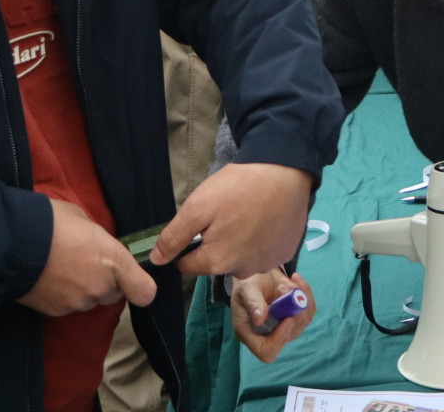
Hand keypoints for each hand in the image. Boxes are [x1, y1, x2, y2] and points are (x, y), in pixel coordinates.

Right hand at [17, 198, 156, 316]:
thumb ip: (100, 240)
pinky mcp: (55, 311)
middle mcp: (101, 287)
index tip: (132, 278)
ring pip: (89, 300)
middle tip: (85, 262)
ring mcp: (77, 302)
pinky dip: (61, 295)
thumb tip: (98, 246)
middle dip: (104, 282)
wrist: (12, 244)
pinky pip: (67, 305)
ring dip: (82, 289)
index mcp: (114, 261)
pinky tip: (48, 277)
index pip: (145, 291)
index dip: (140, 286)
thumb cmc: (52, 222)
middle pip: (113, 294)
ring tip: (62, 267)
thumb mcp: (85, 221)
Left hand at [151, 161, 311, 278]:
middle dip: (216, 244)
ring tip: (248, 215)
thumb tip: (157, 260)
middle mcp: (242, 271)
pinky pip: (265, 253)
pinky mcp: (285, 252)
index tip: (202, 223)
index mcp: (217, 262)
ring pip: (242, 259)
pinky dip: (262, 240)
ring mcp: (267, 263)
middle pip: (217, 262)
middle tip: (227, 214)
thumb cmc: (238, 187)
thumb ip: (174, 236)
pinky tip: (265, 219)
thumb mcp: (197, 207)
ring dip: (240, 244)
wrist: (286, 172)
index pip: (188, 265)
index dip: (188, 245)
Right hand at [230, 269, 316, 362]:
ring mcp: (284, 327)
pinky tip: (294, 279)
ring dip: (300, 298)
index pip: (267, 351)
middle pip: (289, 335)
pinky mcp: (296, 316)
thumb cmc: (246, 282)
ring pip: (303, 321)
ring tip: (286, 281)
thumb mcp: (246, 289)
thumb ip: (252, 303)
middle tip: (282, 286)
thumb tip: (259, 320)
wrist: (257, 273)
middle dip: (292, 310)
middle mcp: (269, 334)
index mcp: (251, 334)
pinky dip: (305, 293)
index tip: (287, 318)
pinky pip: (309, 310)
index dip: (279, 339)